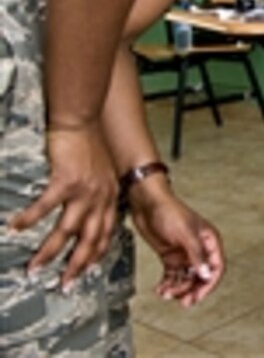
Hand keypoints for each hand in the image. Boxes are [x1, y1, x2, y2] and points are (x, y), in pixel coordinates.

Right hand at [9, 124, 117, 288]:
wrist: (83, 120)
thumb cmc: (88, 144)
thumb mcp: (102, 172)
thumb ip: (97, 192)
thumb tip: (87, 209)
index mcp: (109, 196)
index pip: (107, 233)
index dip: (96, 254)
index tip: (85, 271)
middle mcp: (101, 197)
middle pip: (91, 240)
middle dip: (77, 265)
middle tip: (63, 283)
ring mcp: (84, 190)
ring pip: (67, 231)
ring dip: (50, 251)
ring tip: (34, 267)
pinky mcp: (66, 180)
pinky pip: (45, 207)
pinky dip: (29, 219)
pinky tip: (15, 227)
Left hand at [128, 183, 224, 306]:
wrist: (147, 204)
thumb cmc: (169, 211)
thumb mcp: (185, 234)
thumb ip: (196, 255)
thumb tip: (205, 274)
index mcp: (209, 241)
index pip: (216, 267)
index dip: (209, 284)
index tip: (198, 295)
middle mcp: (198, 249)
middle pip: (201, 276)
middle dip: (192, 290)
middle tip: (183, 301)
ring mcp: (184, 253)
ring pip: (186, 278)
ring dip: (177, 288)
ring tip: (166, 293)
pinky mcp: (171, 256)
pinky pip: (173, 276)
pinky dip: (167, 284)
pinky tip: (161, 289)